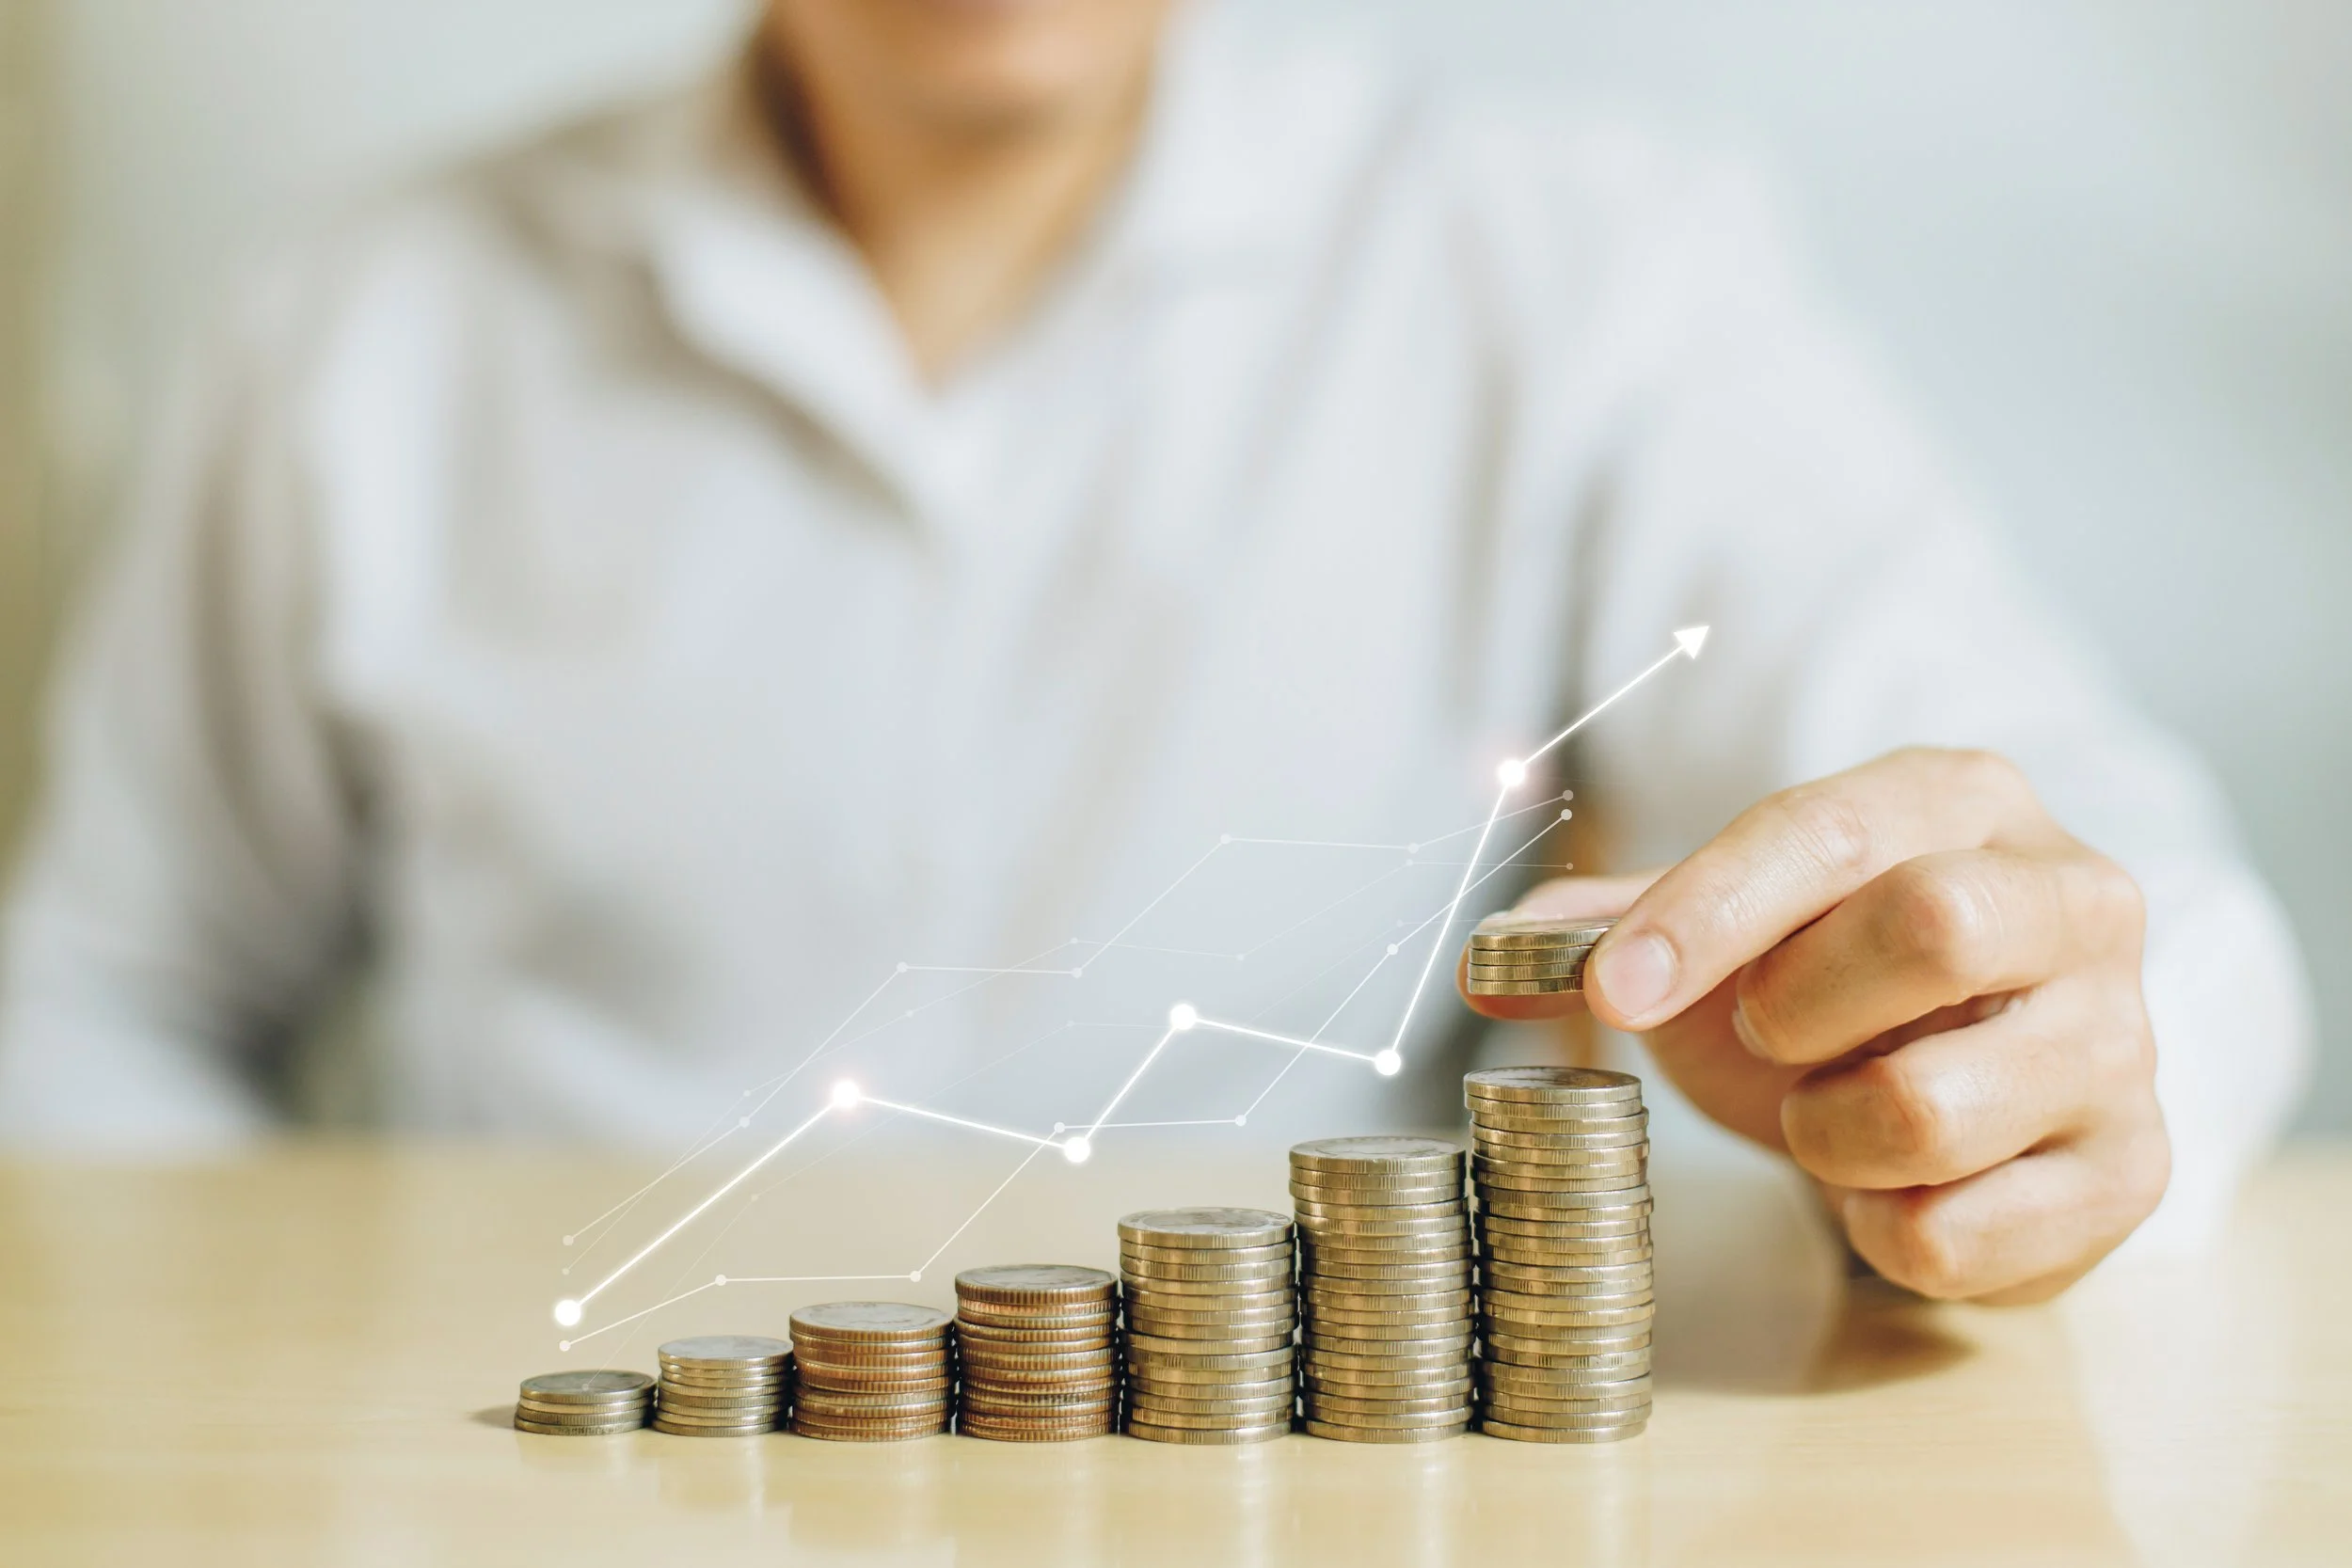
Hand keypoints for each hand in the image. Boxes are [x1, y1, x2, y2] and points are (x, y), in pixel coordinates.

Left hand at [1460, 747, 2169, 1302]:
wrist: (1973, 1087)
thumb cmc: (1835, 985)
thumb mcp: (1719, 934)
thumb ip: (1598, 932)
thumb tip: (1479, 961)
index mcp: (1961, 799)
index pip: (1831, 830)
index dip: (1706, 911)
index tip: (1611, 991)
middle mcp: (2075, 897)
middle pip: (1930, 926)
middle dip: (1796, 1004)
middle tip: (1763, 1035)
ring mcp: (2121, 1038)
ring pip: (1933, 1105)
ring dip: (1827, 1134)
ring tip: (1831, 1113)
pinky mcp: (2133, 1170)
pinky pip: (1961, 1232)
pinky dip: (1882, 1226)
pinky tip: (1889, 1188)